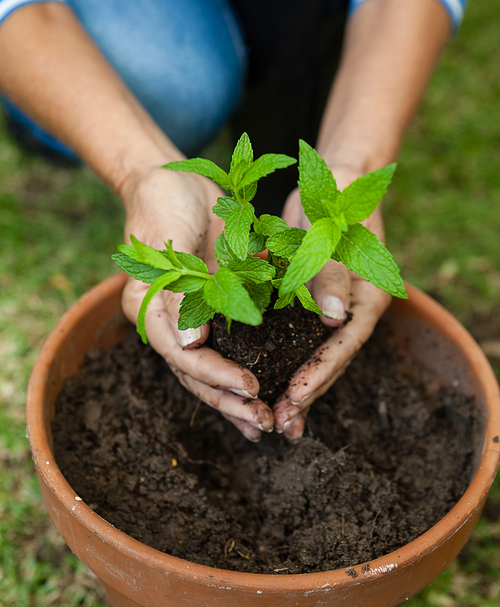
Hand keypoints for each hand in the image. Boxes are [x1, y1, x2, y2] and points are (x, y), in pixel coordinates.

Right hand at [119, 165, 274, 440]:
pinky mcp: (216, 309)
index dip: (214, 374)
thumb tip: (188, 344)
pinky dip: (250, 367)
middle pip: (197, 373)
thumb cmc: (162, 205)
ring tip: (267, 423)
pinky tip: (270, 391)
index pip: (181, 355)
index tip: (250, 387)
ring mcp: (193, 319)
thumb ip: (176, 292)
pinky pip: (233, 345)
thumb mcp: (164, 242)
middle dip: (230, 401)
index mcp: (149, 310)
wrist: (174, 182)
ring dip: (239, 398)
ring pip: (215, 368)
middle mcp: (169, 323)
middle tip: (264, 422)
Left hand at [273, 165, 391, 439]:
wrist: (333, 182)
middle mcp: (349, 311)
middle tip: (280, 423)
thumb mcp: (335, 234)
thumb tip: (334, 319)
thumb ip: (331, 274)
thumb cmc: (337, 202)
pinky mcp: (307, 305)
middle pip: (329, 361)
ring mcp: (329, 311)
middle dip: (305, 394)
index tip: (296, 396)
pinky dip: (281, 361)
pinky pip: (295, 340)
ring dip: (293, 387)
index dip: (320, 373)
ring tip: (272, 419)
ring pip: (311, 356)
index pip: (343, 345)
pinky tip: (263, 383)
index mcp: (365, 299)